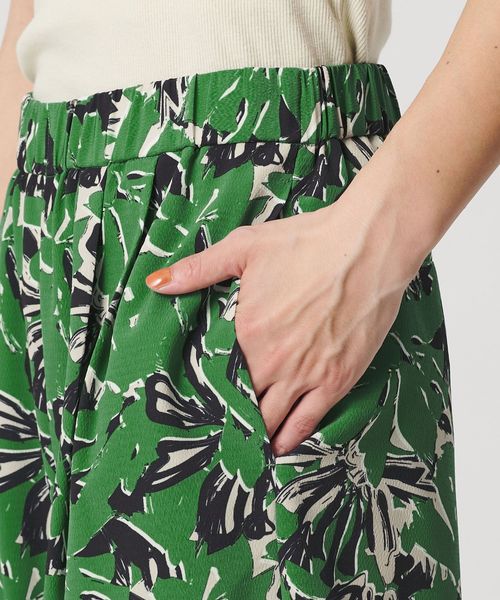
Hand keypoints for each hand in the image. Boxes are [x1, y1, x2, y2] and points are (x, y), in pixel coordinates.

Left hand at [145, 195, 420, 456]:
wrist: (367, 247)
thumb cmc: (308, 243)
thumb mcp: (245, 247)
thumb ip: (199, 269)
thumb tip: (156, 283)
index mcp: (246, 331)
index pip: (217, 374)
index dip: (207, 391)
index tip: (199, 404)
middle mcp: (272, 361)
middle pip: (242, 402)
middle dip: (229, 416)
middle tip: (218, 430)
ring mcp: (305, 375)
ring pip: (271, 420)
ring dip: (256, 434)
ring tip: (243, 446)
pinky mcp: (336, 380)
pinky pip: (308, 422)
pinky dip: (290, 438)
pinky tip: (279, 446)